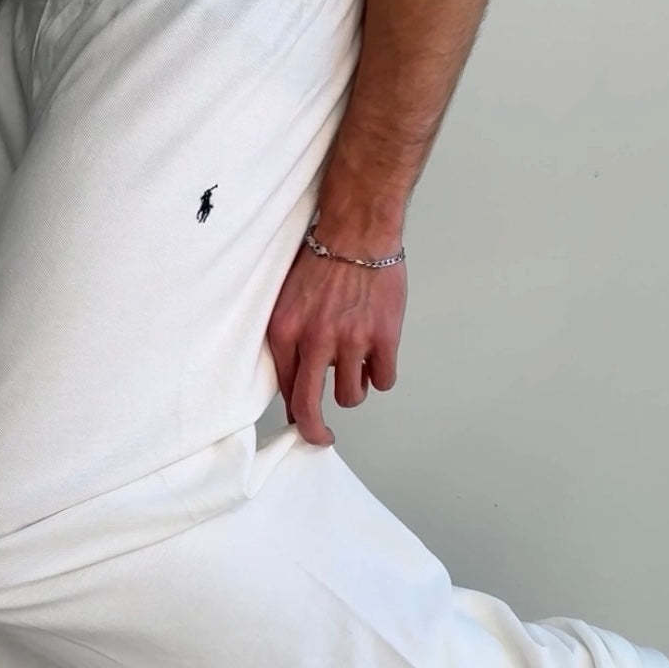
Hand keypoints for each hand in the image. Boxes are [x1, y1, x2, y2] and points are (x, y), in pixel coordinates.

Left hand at [267, 229, 406, 445]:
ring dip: (355, 388)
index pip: (285, 388)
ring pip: (351, 396)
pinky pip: (383, 380)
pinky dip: (381, 374)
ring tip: (358, 364)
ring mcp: (350, 341)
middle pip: (309, 407)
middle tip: (323, 438)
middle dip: (315, 431)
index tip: (302, 420)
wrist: (358, 229)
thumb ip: (291, 338)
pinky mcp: (382, 338)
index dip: (294, 411)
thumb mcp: (289, 298)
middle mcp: (314, 340)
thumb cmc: (324, 258)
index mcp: (285, 331)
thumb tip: (297, 382)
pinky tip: (379, 355)